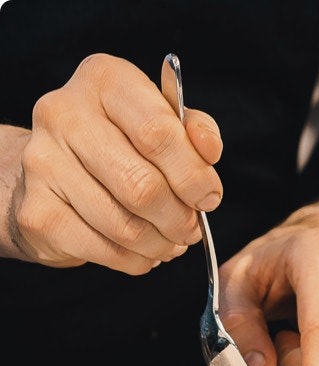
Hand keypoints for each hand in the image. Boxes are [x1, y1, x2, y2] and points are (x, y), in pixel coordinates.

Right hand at [13, 53, 222, 273]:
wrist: (56, 170)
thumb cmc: (120, 143)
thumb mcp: (162, 121)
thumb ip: (194, 131)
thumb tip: (209, 151)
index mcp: (105, 82)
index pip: (157, 132)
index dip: (193, 175)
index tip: (209, 197)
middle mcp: (65, 115)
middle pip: (142, 186)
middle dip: (180, 218)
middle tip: (191, 228)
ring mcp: (44, 164)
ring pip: (125, 225)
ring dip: (161, 243)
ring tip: (171, 241)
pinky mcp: (37, 212)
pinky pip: (103, 250)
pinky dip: (136, 260)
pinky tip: (145, 252)